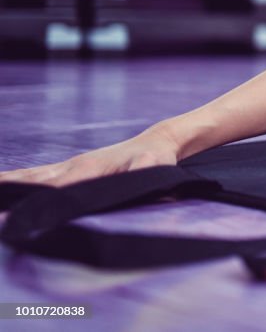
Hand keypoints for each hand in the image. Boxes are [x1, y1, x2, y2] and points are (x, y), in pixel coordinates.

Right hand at [0, 127, 180, 187]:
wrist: (156, 143)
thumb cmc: (156, 159)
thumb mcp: (154, 167)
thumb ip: (141, 174)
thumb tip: (133, 180)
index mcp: (88, 170)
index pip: (55, 189)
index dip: (36, 203)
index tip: (14, 215)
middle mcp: (72, 167)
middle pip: (33, 181)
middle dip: (10, 193)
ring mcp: (69, 166)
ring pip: (31, 176)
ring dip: (7, 184)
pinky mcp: (70, 168)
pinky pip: (37, 175)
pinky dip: (16, 179)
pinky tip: (1, 183)